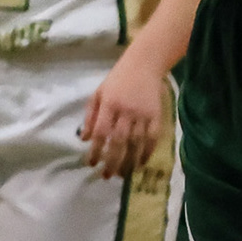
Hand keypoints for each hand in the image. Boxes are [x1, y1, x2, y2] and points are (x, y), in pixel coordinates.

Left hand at [80, 50, 167, 179]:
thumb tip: (84, 139)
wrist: (145, 65)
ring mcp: (143, 114)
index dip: (96, 150)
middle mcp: (126, 111)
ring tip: (122, 174)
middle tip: (106, 176)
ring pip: (136, 144)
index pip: (101, 132)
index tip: (91, 163)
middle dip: (112, 162)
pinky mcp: (157, 116)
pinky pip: (153, 140)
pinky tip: (140, 164)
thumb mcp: (98, 93)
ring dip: (129, 162)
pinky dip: (146, 153)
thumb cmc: (117, 80)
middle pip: (119, 142)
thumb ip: (90, 116)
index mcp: (109, 104)